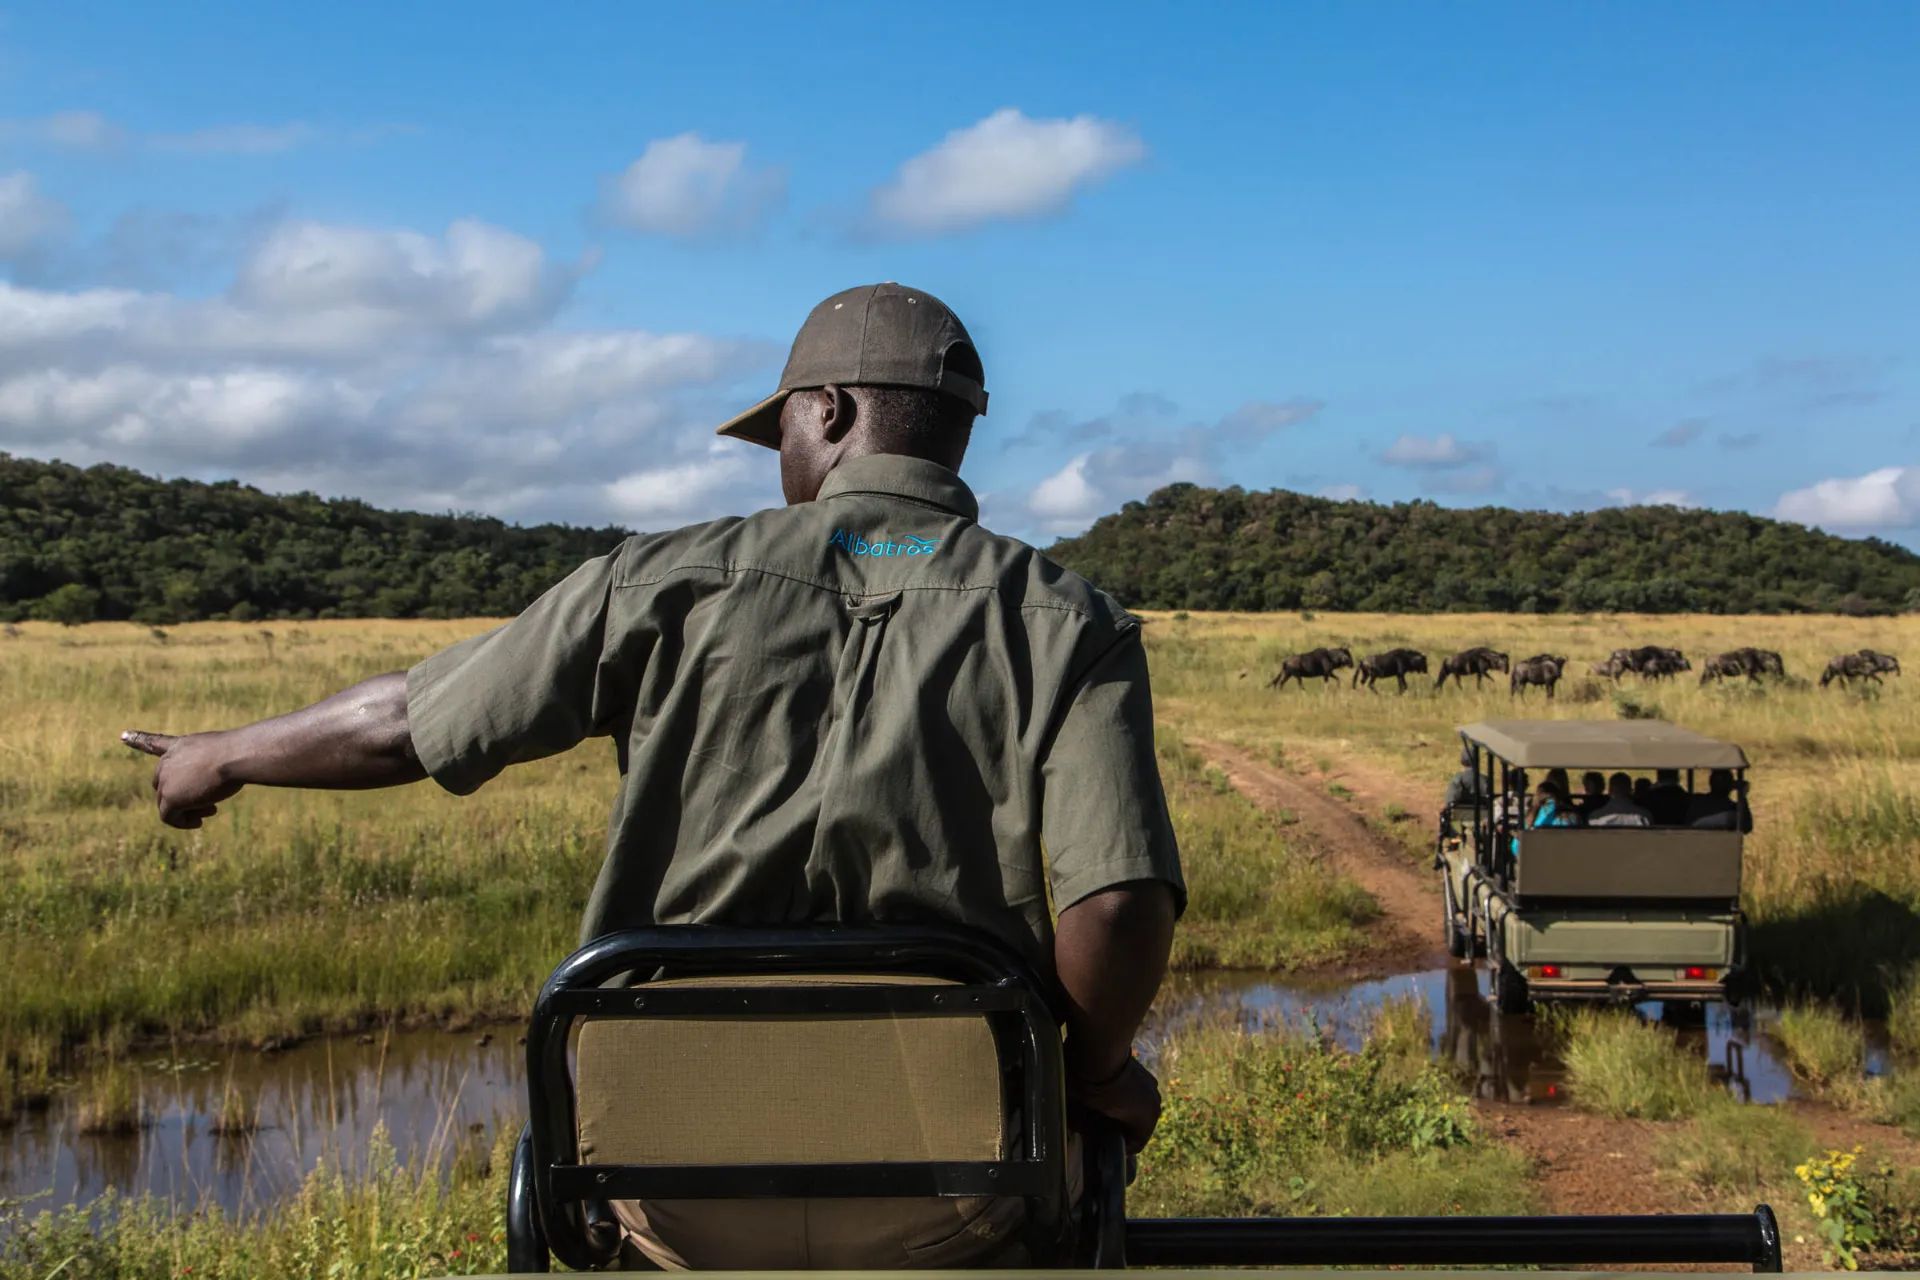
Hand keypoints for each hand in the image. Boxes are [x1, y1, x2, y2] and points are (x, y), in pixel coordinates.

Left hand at [121, 730, 244, 827]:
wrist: (234, 756)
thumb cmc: (237, 753)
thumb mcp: (223, 754)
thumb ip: (210, 767)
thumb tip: (213, 784)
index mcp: (180, 746)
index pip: (154, 742)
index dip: (138, 738)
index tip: (122, 735)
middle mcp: (167, 762)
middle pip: (163, 786)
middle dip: (183, 797)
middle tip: (209, 803)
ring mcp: (166, 781)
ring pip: (167, 804)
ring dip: (188, 811)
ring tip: (210, 810)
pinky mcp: (170, 798)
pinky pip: (170, 818)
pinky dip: (183, 822)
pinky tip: (199, 822)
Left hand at [1070, 1057, 1161, 1153]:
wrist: (1099, 1046)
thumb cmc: (1092, 1085)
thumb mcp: (1083, 1113)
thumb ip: (1087, 1129)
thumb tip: (1084, 1134)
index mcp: (1146, 1119)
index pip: (1134, 1145)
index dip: (1116, 1147)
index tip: (1099, 1143)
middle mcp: (1155, 1104)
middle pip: (1137, 1126)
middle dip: (1119, 1128)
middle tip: (1098, 1127)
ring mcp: (1151, 1085)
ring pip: (1137, 1108)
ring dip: (1123, 1111)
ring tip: (1101, 1108)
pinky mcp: (1144, 1072)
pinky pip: (1135, 1092)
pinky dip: (1124, 1096)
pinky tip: (1107, 1091)